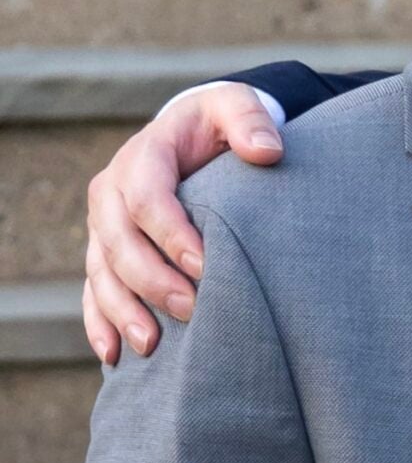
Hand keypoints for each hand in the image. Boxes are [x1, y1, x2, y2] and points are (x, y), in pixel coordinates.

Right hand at [83, 83, 281, 364]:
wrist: (194, 136)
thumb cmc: (220, 127)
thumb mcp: (235, 107)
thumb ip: (250, 121)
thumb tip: (268, 152)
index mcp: (144, 157)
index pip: (147, 198)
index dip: (171, 235)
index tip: (206, 266)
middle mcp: (113, 192)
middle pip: (119, 241)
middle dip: (151, 280)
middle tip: (190, 310)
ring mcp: (104, 226)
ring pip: (101, 272)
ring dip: (123, 310)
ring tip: (152, 345)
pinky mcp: (105, 252)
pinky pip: (93, 290)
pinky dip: (100, 322)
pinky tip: (113, 355)